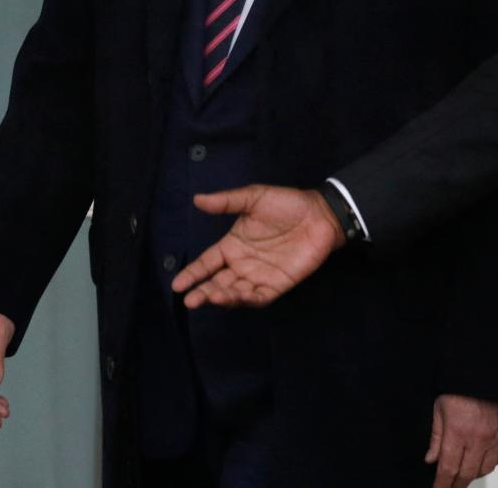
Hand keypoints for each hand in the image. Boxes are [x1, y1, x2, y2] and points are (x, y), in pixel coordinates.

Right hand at [171, 185, 345, 308]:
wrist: (320, 214)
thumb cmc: (287, 204)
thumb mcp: (254, 198)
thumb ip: (226, 202)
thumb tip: (197, 199)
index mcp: (232, 245)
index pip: (207, 263)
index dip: (193, 274)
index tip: (177, 285)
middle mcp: (242, 264)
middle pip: (217, 282)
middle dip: (203, 292)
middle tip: (191, 300)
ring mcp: (259, 276)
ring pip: (235, 292)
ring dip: (222, 297)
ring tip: (211, 297)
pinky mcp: (277, 284)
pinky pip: (258, 296)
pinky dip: (246, 300)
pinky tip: (236, 298)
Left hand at [425, 394, 497, 487]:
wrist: (487, 370)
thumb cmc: (461, 385)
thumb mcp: (440, 408)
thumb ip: (436, 437)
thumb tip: (431, 459)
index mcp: (457, 431)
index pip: (448, 468)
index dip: (442, 484)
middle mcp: (478, 438)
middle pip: (467, 474)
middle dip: (456, 485)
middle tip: (450, 487)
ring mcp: (495, 437)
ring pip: (485, 469)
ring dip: (473, 475)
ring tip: (464, 474)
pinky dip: (491, 463)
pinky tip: (482, 460)